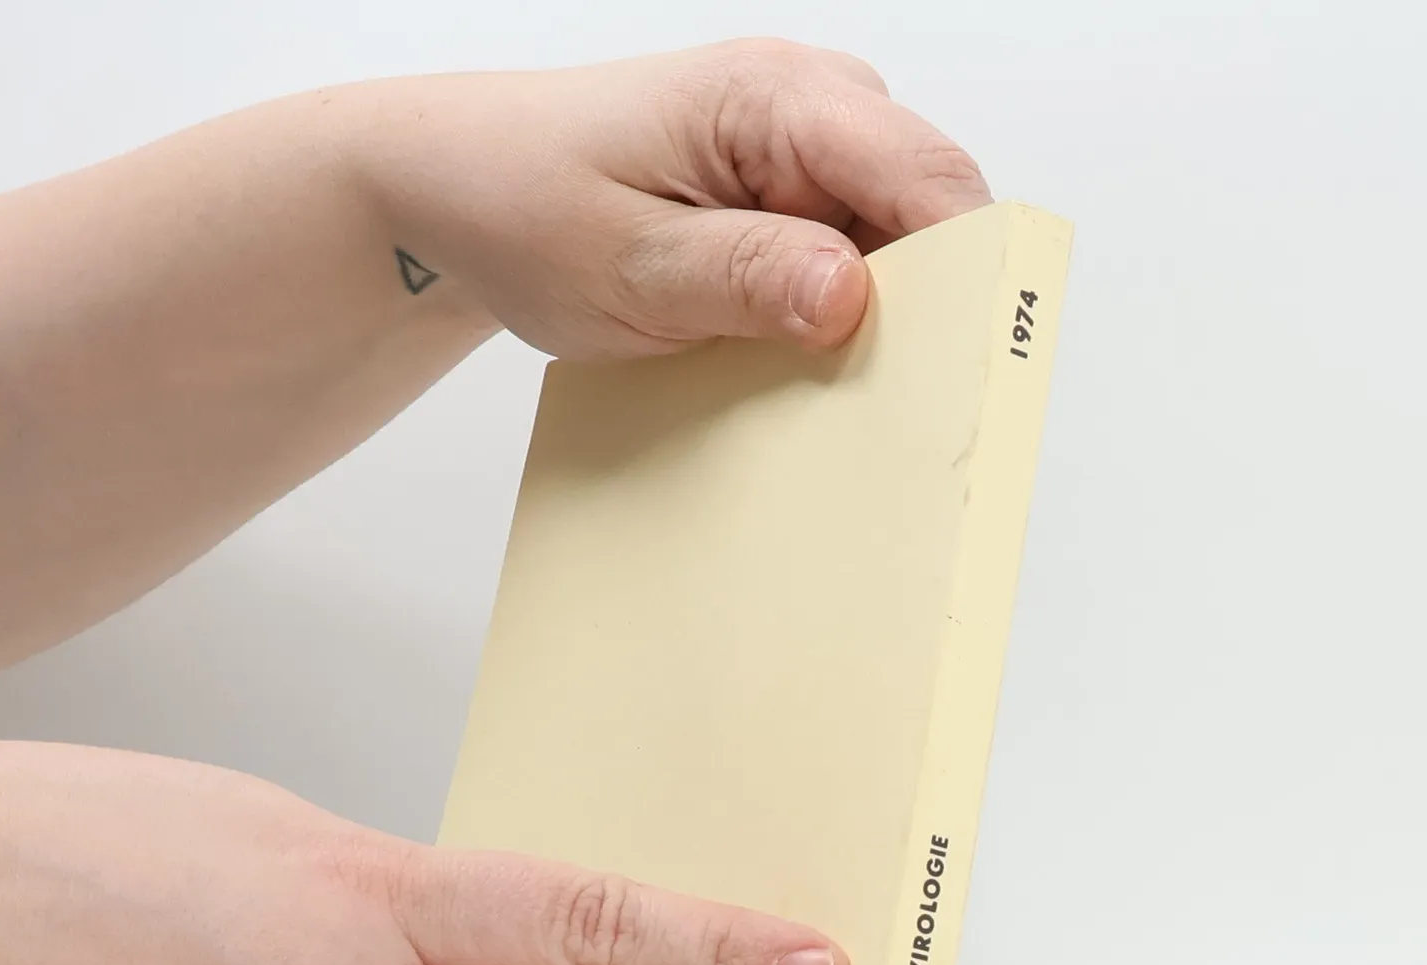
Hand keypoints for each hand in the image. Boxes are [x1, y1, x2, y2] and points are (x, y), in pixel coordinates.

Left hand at [342, 38, 989, 357]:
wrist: (461, 187)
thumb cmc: (523, 206)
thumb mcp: (625, 264)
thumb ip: (742, 277)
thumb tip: (851, 293)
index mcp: (778, 99)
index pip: (931, 181)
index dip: (965, 278)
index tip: (955, 373)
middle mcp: (813, 107)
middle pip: (932, 217)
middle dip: (918, 311)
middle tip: (866, 404)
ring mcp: (806, 153)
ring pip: (895, 249)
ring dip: (869, 324)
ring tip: (806, 386)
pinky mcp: (789, 197)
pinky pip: (848, 261)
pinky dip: (828, 320)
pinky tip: (783, 365)